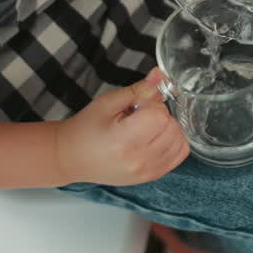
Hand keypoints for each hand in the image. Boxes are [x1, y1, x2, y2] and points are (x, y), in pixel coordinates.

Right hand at [53, 69, 189, 185]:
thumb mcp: (107, 102)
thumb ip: (137, 89)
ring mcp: (146, 172)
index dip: (153, 105)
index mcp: (123, 141)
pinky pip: (178, 156)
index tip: (138, 105)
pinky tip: (156, 137)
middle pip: (172, 129)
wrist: (72, 157)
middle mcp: (138, 160)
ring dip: (169, 129)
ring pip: (180, 142)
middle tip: (141, 115)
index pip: (160, 117)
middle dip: (161, 115)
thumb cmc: (85, 129)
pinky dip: (173, 142)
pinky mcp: (151, 176)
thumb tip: (159, 75)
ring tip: (147, 127)